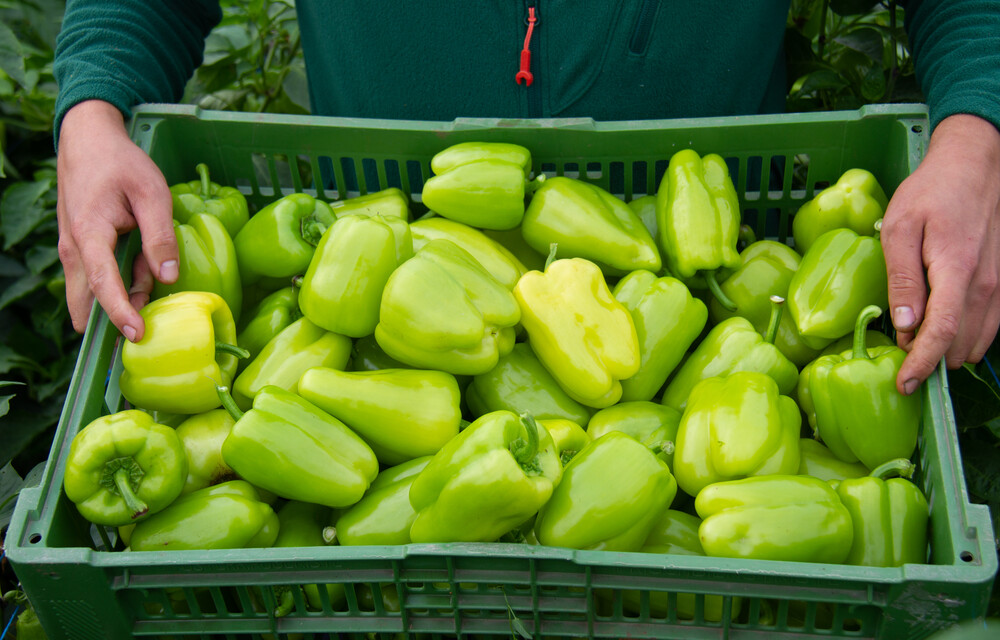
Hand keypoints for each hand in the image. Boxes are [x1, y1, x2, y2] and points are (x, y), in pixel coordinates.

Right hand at [56, 100, 177, 340]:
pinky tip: (142, 271)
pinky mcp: (79, 250)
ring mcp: (72, 250)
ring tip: (148, 275)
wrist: (87, 140)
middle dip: (115, 317)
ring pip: (94, 290)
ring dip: (121, 295)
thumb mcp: (152, 193)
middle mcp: (73, 248)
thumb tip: (168, 279)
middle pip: (90, 298)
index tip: (136, 334)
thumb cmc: (121, 164)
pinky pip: (98, 278)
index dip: (119, 312)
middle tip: (145, 327)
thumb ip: (160, 237)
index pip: (103, 283)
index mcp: (89, 234)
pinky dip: (119, 283)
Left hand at [881, 114, 999, 394]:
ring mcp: (999, 286)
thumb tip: (905, 325)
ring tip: (915, 348)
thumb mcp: (901, 228)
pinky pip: (987, 326)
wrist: (976, 166)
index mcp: (956, 271)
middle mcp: (985, 285)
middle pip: (960, 345)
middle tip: (899, 361)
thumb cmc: (932, 192)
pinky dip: (963, 338)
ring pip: (977, 341)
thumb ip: (903, 279)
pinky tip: (939, 331)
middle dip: (930, 361)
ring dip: (947, 352)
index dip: (922, 365)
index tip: (903, 385)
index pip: (942, 333)